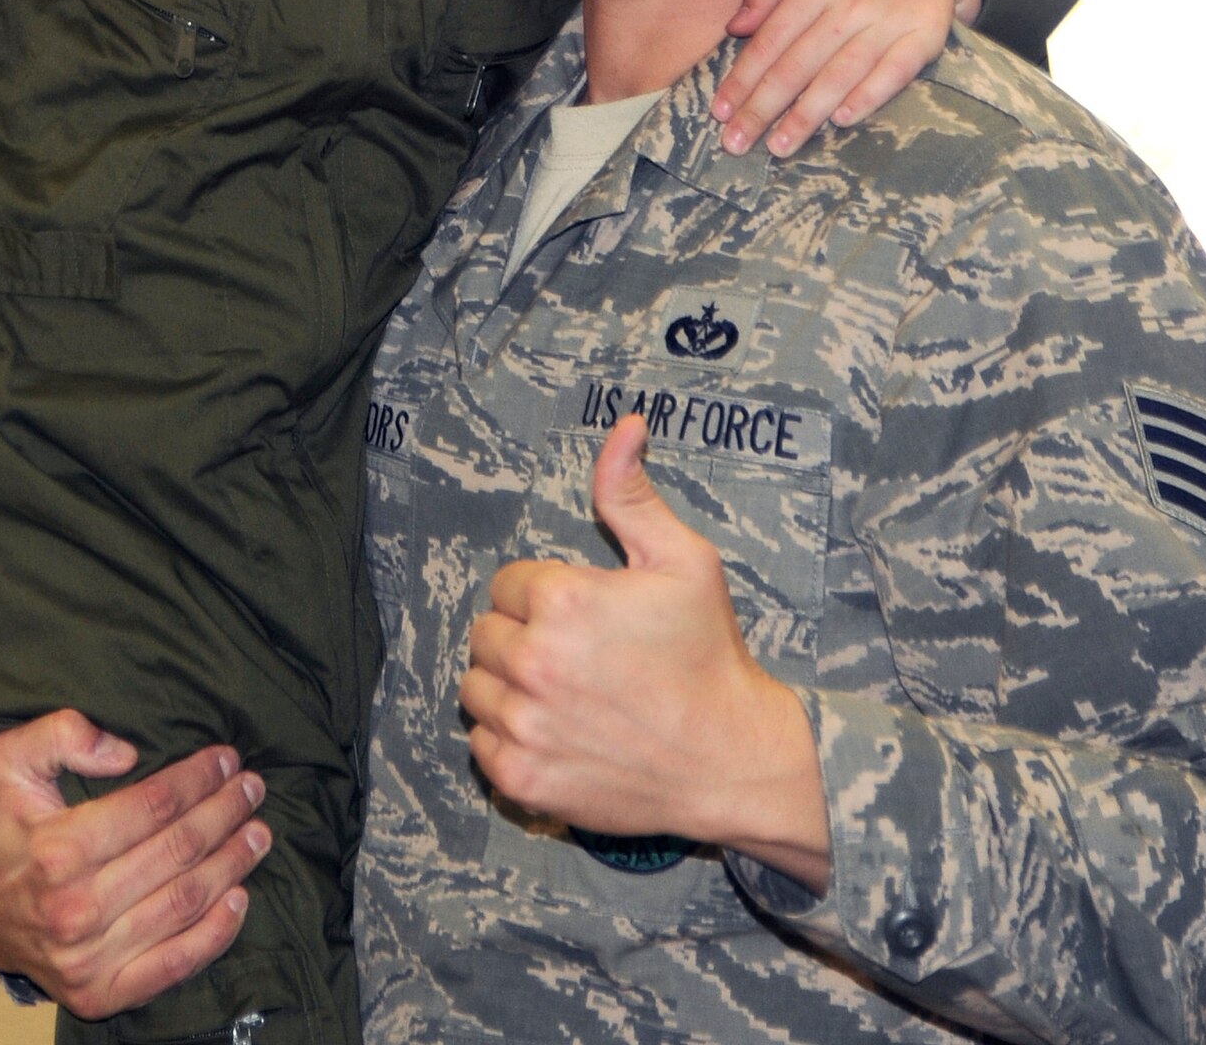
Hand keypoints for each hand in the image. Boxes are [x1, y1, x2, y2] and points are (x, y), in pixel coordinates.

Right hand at [0, 712, 270, 1018]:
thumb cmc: (4, 823)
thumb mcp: (9, 759)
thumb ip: (60, 733)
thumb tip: (124, 751)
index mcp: (58, 850)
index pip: (154, 806)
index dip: (198, 778)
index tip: (226, 758)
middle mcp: (75, 911)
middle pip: (177, 851)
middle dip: (225, 813)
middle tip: (253, 788)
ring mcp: (88, 960)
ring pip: (183, 902)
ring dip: (232, 864)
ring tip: (258, 833)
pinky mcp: (98, 995)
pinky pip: (172, 966)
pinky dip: (214, 935)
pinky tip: (240, 899)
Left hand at [461, 416, 827, 885]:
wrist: (730, 758)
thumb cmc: (708, 654)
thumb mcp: (683, 560)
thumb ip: (631, 493)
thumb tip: (624, 426)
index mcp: (562, 601)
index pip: (507, 583)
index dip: (545, 595)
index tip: (584, 616)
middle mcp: (533, 663)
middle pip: (485, 634)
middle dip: (523, 636)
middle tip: (577, 655)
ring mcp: (524, 726)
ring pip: (475, 689)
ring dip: (507, 687)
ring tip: (564, 692)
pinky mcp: (522, 780)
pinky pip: (481, 745)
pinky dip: (507, 739)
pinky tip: (555, 731)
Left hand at [714, 0, 980, 156]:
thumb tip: (734, 28)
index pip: (770, 42)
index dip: (742, 79)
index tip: (719, 112)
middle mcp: (849, 4)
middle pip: (797, 66)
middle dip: (762, 109)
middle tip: (735, 143)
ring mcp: (888, 21)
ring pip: (839, 76)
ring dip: (806, 115)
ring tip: (779, 147)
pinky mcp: (924, 36)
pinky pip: (893, 73)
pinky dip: (868, 96)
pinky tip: (841, 121)